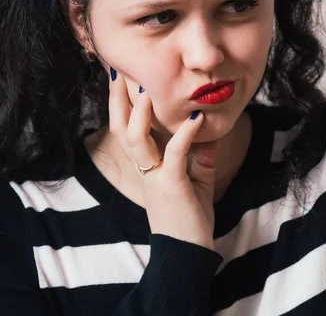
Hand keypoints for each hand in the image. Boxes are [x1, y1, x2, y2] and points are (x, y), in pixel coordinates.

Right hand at [108, 71, 222, 250]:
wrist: (188, 255)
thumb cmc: (189, 219)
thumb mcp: (195, 182)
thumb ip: (199, 157)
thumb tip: (207, 132)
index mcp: (144, 166)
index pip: (124, 128)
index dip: (118, 103)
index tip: (119, 77)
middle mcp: (142, 169)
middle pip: (120, 128)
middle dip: (117, 99)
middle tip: (119, 70)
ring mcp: (153, 176)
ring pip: (135, 138)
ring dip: (140, 111)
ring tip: (147, 86)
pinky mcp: (171, 184)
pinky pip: (174, 153)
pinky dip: (185, 133)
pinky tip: (196, 116)